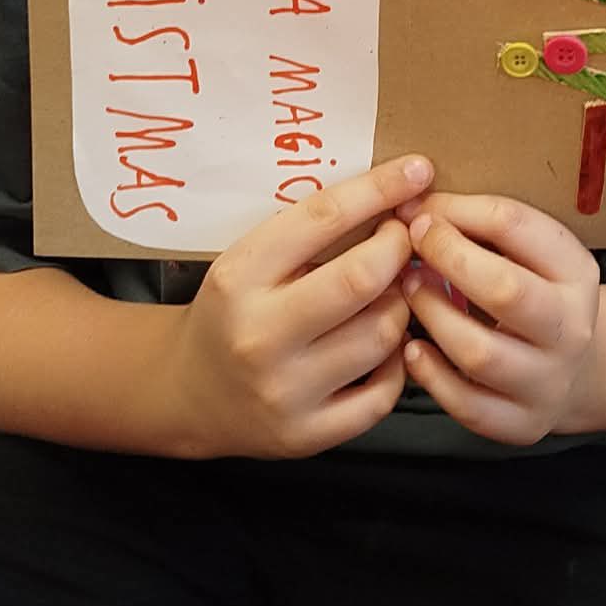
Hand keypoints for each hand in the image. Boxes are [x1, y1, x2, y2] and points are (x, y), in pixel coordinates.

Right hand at [165, 154, 434, 460]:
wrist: (188, 393)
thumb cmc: (232, 311)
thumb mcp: (248, 260)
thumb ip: (309, 234)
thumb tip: (394, 196)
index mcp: (239, 276)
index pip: (323, 218)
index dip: (379, 190)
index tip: (417, 170)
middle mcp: (259, 335)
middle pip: (361, 279)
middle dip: (399, 250)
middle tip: (407, 240)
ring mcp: (285, 391)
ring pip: (382, 335)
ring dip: (401, 305)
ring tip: (390, 294)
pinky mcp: (307, 435)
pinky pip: (384, 393)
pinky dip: (397, 363)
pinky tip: (383, 346)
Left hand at [394, 191, 600, 444]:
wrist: (574, 368)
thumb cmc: (531, 292)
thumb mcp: (525, 252)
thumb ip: (475, 226)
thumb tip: (407, 205)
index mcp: (575, 271)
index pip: (514, 226)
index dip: (455, 211)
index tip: (417, 209)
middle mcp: (570, 328)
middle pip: (505, 291)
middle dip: (446, 259)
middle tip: (409, 245)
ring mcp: (548, 381)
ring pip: (479, 353)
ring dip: (431, 315)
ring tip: (408, 291)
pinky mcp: (521, 423)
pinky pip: (466, 404)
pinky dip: (430, 375)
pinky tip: (412, 348)